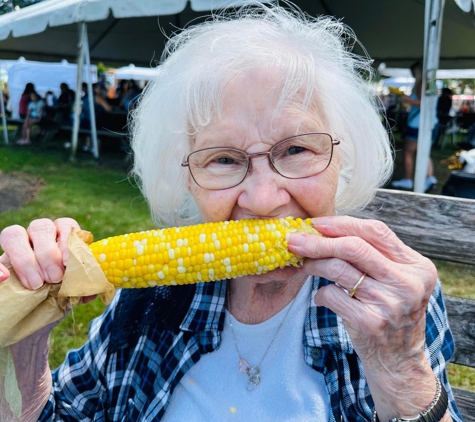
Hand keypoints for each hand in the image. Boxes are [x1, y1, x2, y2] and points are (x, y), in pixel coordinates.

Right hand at [0, 218, 95, 302]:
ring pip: (14, 233)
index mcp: (61, 239)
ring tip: (35, 285)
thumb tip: (91, 292)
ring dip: (25, 258)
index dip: (68, 241)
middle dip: (49, 252)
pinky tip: (4, 278)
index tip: (69, 264)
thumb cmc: (56, 300)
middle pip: (41, 226)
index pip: (66, 225)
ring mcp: (15, 249)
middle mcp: (37, 238)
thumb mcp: (71, 295)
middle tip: (54, 278)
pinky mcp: (0, 264)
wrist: (30, 319)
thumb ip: (81, 288)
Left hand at [287, 216, 439, 415]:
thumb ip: (374, 255)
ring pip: (338, 268)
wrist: (399, 361)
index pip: (376, 231)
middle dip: (319, 240)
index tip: (317, 223)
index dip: (343, 224)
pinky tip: (320, 297)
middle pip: (354, 247)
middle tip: (295, 240)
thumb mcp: (395, 281)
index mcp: (417, 266)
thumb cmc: (391, 313)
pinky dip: (319, 294)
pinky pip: (331, 295)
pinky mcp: (370, 322)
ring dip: (314, 264)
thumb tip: (327, 230)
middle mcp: (407, 283)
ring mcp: (390, 303)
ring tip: (305, 265)